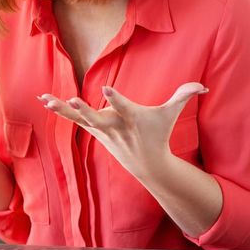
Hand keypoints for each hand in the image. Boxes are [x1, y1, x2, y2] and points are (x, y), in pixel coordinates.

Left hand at [40, 83, 206, 178]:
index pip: (124, 106)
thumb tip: (203, 86)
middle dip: (84, 110)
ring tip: (46, 99)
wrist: (147, 164)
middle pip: (97, 117)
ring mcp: (101, 130)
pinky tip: (45, 101)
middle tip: (72, 100)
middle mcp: (114, 125)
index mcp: (132, 118)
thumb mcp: (171, 115)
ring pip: (79, 118)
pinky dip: (60, 110)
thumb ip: (184, 96)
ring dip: (62, 108)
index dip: (116, 97)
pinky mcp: (93, 130)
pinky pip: (74, 119)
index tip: (106, 88)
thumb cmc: (158, 133)